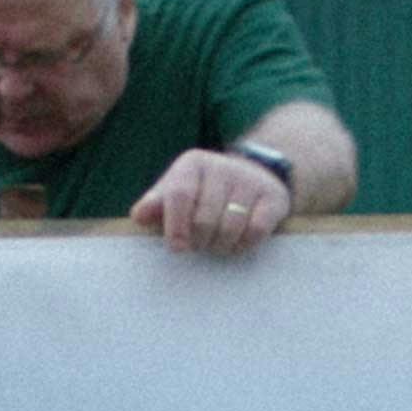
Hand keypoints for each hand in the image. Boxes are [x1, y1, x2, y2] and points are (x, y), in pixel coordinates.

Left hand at [131, 150, 291, 256]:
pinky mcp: (273, 197)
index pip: (179, 195)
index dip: (175, 226)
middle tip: (201, 244)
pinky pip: (255, 231)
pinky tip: (239, 242)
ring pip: (230, 228)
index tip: (178, 247)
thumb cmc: (206, 191)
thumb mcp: (178, 190)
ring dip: (222, 246)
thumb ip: (156, 204)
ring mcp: (250, 181)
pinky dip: (244, 244)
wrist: (255, 175)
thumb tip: (138, 216)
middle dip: (201, 241)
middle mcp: (222, 167)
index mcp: (193, 164)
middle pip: (204, 219)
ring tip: (218, 244)